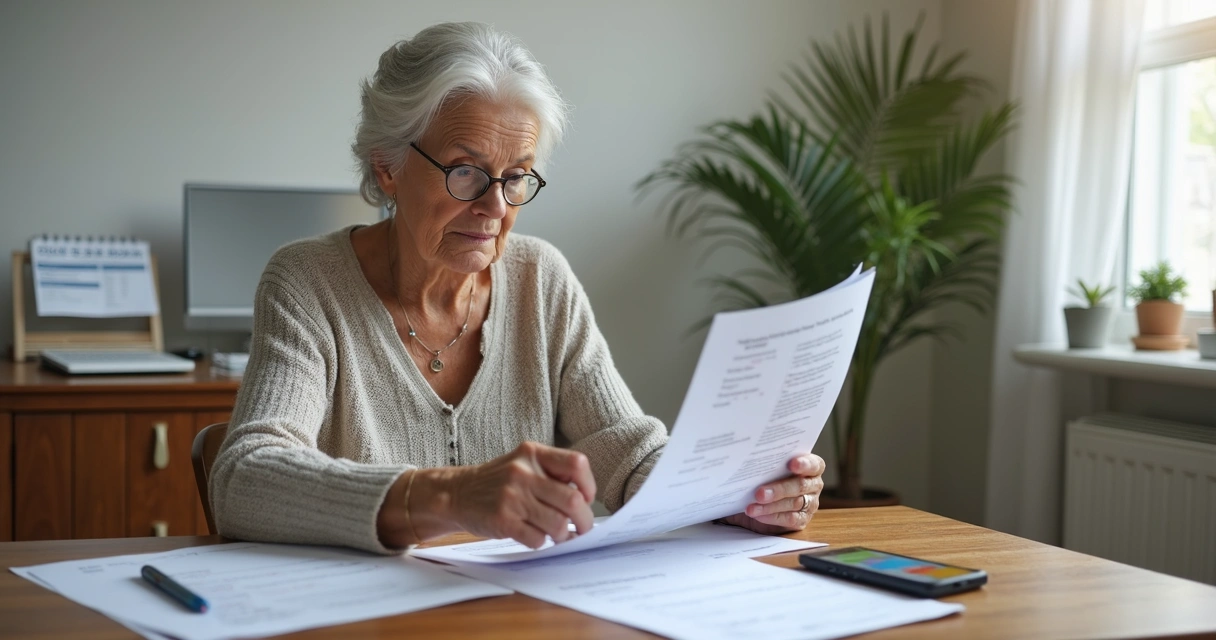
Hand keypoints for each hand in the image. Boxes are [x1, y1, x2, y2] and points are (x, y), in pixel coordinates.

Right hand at [450, 442, 596, 548]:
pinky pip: (537, 539)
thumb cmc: (497, 482)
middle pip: (573, 500)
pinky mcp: (503, 521)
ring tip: (559, 535)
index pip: (577, 464)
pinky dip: (542, 542)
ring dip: (563, 535)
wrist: (456, 493)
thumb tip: (585, 500)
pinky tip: (536, 536)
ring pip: (558, 524)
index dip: (589, 485)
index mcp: (533, 453)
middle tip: (583, 528)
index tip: (586, 498)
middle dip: (584, 520)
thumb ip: (552, 473)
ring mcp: (512, 497)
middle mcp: (523, 472)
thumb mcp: (523, 463)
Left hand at [719, 453, 824, 533]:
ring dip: (770, 506)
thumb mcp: (764, 468)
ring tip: (751, 507)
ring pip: (793, 504)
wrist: (757, 502)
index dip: (804, 464)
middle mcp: (813, 484)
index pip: (814, 464)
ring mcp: (810, 503)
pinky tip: (758, 515)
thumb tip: (747, 456)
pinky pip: (790, 519)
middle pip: (800, 486)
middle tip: (759, 493)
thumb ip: (765, 462)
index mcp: (811, 466)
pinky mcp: (802, 519)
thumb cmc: (764, 478)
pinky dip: (772, 517)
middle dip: (779, 489)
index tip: (791, 464)